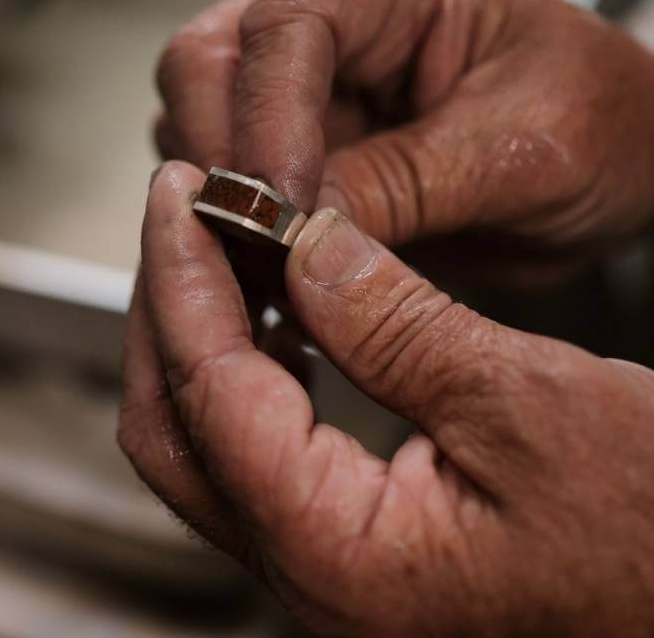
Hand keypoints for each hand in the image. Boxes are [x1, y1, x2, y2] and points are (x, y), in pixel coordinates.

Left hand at [119, 161, 653, 636]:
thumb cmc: (653, 537)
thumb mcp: (527, 402)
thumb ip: (394, 324)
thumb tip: (305, 246)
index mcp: (340, 553)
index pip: (207, 389)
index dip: (182, 275)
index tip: (180, 195)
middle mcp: (313, 578)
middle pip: (176, 426)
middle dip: (167, 305)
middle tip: (179, 213)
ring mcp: (327, 567)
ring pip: (205, 440)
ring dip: (199, 335)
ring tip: (214, 247)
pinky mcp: (352, 544)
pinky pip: (256, 451)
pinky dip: (246, 370)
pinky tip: (270, 316)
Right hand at [154, 0, 653, 281]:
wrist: (611, 166)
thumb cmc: (598, 123)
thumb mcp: (525, 150)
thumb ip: (406, 183)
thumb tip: (299, 236)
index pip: (284, 23)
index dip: (267, 118)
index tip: (282, 210)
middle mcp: (330, 25)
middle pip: (208, 68)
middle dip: (225, 164)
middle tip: (260, 251)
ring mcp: (305, 91)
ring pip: (199, 129)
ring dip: (224, 209)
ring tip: (273, 274)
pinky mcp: (298, 153)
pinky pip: (231, 187)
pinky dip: (238, 237)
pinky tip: (276, 277)